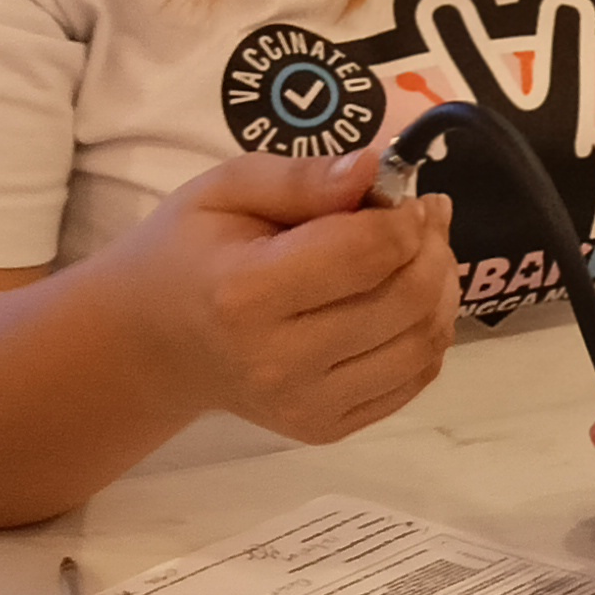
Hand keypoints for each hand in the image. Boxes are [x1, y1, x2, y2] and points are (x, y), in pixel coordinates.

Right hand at [96, 149, 462, 444]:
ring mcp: (306, 406)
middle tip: (422, 219)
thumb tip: (373, 166)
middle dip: (432, 248)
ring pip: (424, 344)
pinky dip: (428, 333)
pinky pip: (415, 379)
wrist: (154, 344)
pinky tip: (406, 301)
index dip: (405, 216)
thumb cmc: (188, 254)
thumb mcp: (224, 191)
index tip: (404, 196)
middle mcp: (279, 362)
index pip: (368, 252)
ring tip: (420, 256)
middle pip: (407, 299)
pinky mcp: (326, 428)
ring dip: (441, 290)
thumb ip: (301, 178)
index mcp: (246, 294)